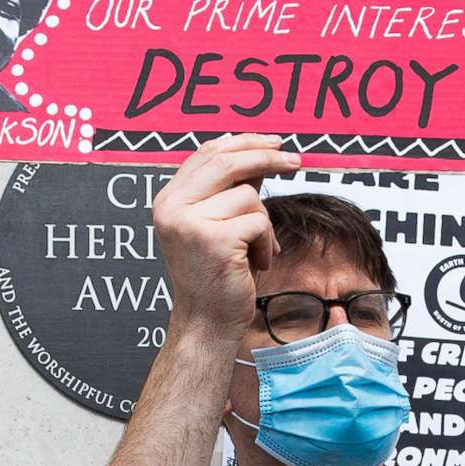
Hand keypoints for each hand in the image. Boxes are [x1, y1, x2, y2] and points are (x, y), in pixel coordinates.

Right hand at [152, 132, 297, 343]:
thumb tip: (255, 152)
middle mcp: (172, 208)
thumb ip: (228, 191)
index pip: (206, 154)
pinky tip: (253, 264)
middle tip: (296, 161)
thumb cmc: (216, 275)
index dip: (242, 143)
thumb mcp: (217, 225)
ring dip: (262, 224)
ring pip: (248, 196)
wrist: (206, 322)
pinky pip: (259, 222)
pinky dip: (266, 244)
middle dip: (266, 157)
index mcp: (168, 200)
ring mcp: (190, 223)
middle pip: (227, 162)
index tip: (273, 143)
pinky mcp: (215, 239)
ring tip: (253, 251)